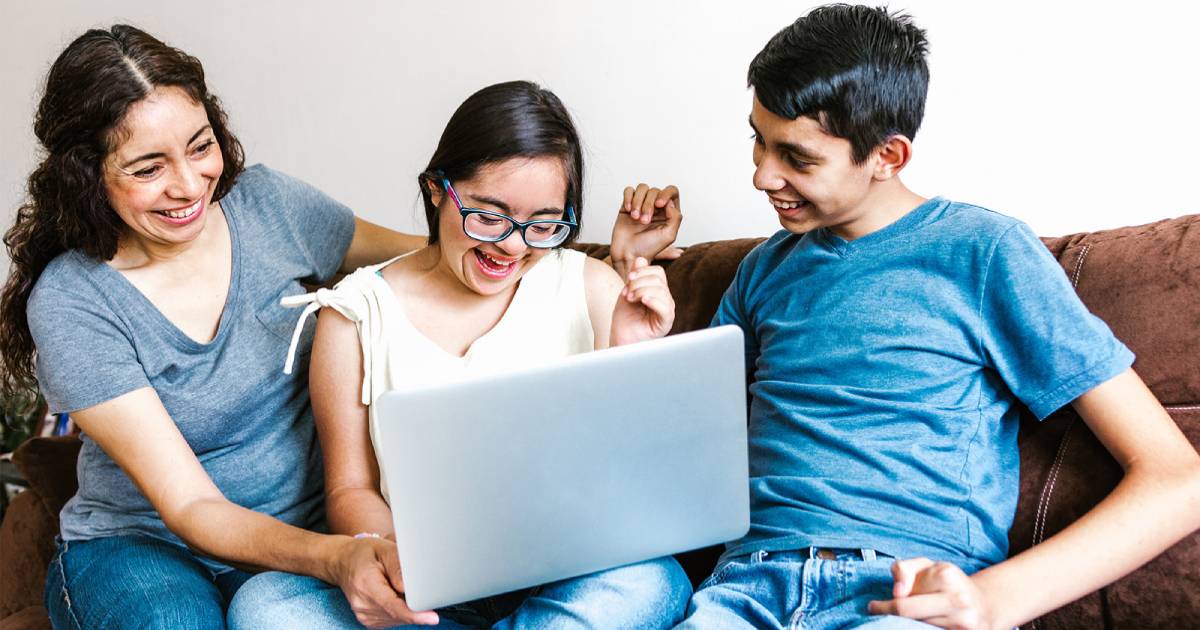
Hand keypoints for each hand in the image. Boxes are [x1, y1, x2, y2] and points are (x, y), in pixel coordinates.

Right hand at [331, 536, 438, 627]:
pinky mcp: (369, 621)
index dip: (414, 614)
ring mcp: (364, 615)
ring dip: (406, 606)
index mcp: (366, 585)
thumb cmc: (365, 553)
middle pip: (399, 614)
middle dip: (413, 604)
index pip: (393, 606)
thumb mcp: (384, 549)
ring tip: (396, 584)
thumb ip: (398, 567)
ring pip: (398, 618)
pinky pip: (392, 619)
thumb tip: (410, 587)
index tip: (432, 618)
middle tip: (415, 584)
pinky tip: (394, 594)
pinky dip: (399, 609)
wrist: (343, 562)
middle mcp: (363, 605)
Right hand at [610, 184, 682, 278]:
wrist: (627, 254)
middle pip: (655, 190)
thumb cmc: (648, 248)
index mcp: (668, 213)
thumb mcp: (669, 236)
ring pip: (642, 188)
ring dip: (638, 201)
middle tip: (644, 221)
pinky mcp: (627, 205)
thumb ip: (676, 217)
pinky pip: (629, 190)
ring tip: (635, 217)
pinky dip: (628, 198)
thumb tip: (670, 202)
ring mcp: (641, 205)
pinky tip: (627, 211)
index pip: (672, 191)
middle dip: (648, 204)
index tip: (659, 204)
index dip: (666, 193)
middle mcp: (655, 207)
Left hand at [610, 257, 674, 345]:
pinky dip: (653, 300)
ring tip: (630, 299)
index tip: (628, 280)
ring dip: (641, 291)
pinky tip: (642, 301)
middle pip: (659, 279)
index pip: (658, 272)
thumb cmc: (625, 319)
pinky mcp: (666, 322)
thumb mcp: (627, 292)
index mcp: (658, 291)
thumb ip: (634, 277)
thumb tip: (641, 259)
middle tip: (627, 292)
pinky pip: (665, 307)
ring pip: (661, 290)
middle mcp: (665, 299)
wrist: (621, 339)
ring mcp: (667, 311)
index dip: (642, 272)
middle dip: (639, 282)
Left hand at [868, 558, 995, 629]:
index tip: (873, 608)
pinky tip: (921, 626)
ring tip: (909, 620)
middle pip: (911, 620)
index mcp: (946, 576)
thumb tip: (897, 591)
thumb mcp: (925, 566)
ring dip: (909, 626)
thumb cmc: (947, 584)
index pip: (903, 603)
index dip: (884, 607)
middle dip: (892, 618)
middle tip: (881, 616)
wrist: (985, 606)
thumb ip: (903, 569)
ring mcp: (966, 624)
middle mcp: (959, 601)